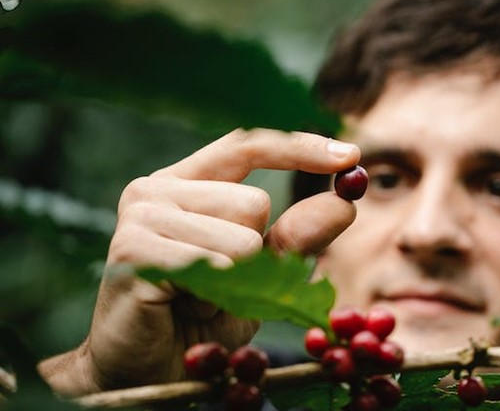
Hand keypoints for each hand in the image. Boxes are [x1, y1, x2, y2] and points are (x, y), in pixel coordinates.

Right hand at [40, 128, 359, 394]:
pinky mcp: (134, 248)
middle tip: (217, 285)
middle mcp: (157, 188)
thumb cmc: (201, 315)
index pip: (248, 147)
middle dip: (254, 255)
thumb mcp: (260, 272)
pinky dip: (216, 298)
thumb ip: (296, 235)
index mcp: (185, 183)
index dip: (300, 149)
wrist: (152, 368)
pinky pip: (218, 266)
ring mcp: (142, 214)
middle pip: (255, 202)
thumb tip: (345, 203)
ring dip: (236, 283)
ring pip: (243, 238)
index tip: (351, 157)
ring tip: (198, 298)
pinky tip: (184, 306)